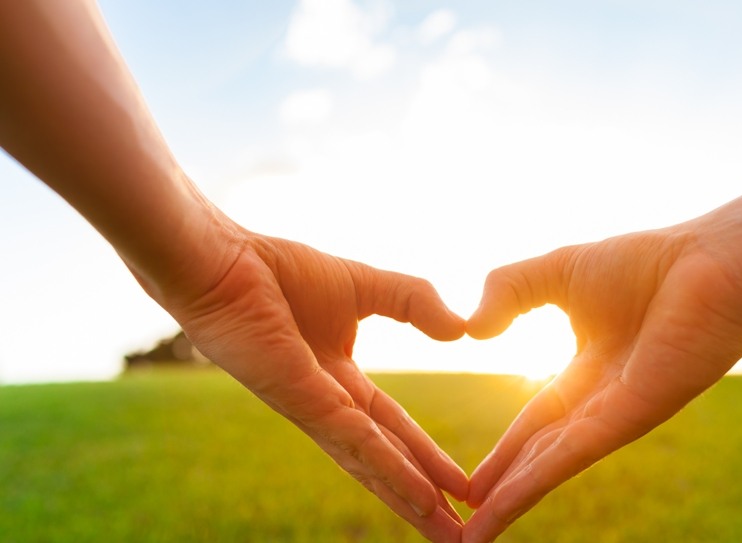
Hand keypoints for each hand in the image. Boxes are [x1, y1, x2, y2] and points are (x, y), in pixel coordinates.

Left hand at [149, 231, 467, 541]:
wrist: (223, 259)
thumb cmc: (278, 270)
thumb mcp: (366, 285)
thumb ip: (414, 302)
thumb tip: (459, 329)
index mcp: (336, 379)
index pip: (389, 427)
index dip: (424, 456)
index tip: (458, 485)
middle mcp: (325, 404)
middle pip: (383, 460)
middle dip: (421, 498)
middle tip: (456, 536)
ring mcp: (312, 408)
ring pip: (371, 463)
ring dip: (411, 498)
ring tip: (446, 534)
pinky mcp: (301, 401)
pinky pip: (354, 440)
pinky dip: (389, 470)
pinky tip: (418, 496)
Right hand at [462, 227, 741, 541]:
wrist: (713, 262)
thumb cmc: (648, 262)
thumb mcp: (554, 271)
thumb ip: (508, 290)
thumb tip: (470, 331)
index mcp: (589, 372)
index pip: (537, 422)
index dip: (505, 453)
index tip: (474, 484)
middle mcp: (602, 403)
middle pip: (539, 456)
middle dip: (501, 491)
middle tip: (465, 526)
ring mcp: (615, 416)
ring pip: (549, 466)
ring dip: (508, 502)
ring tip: (472, 537)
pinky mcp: (629, 419)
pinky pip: (568, 455)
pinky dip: (530, 484)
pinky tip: (500, 506)